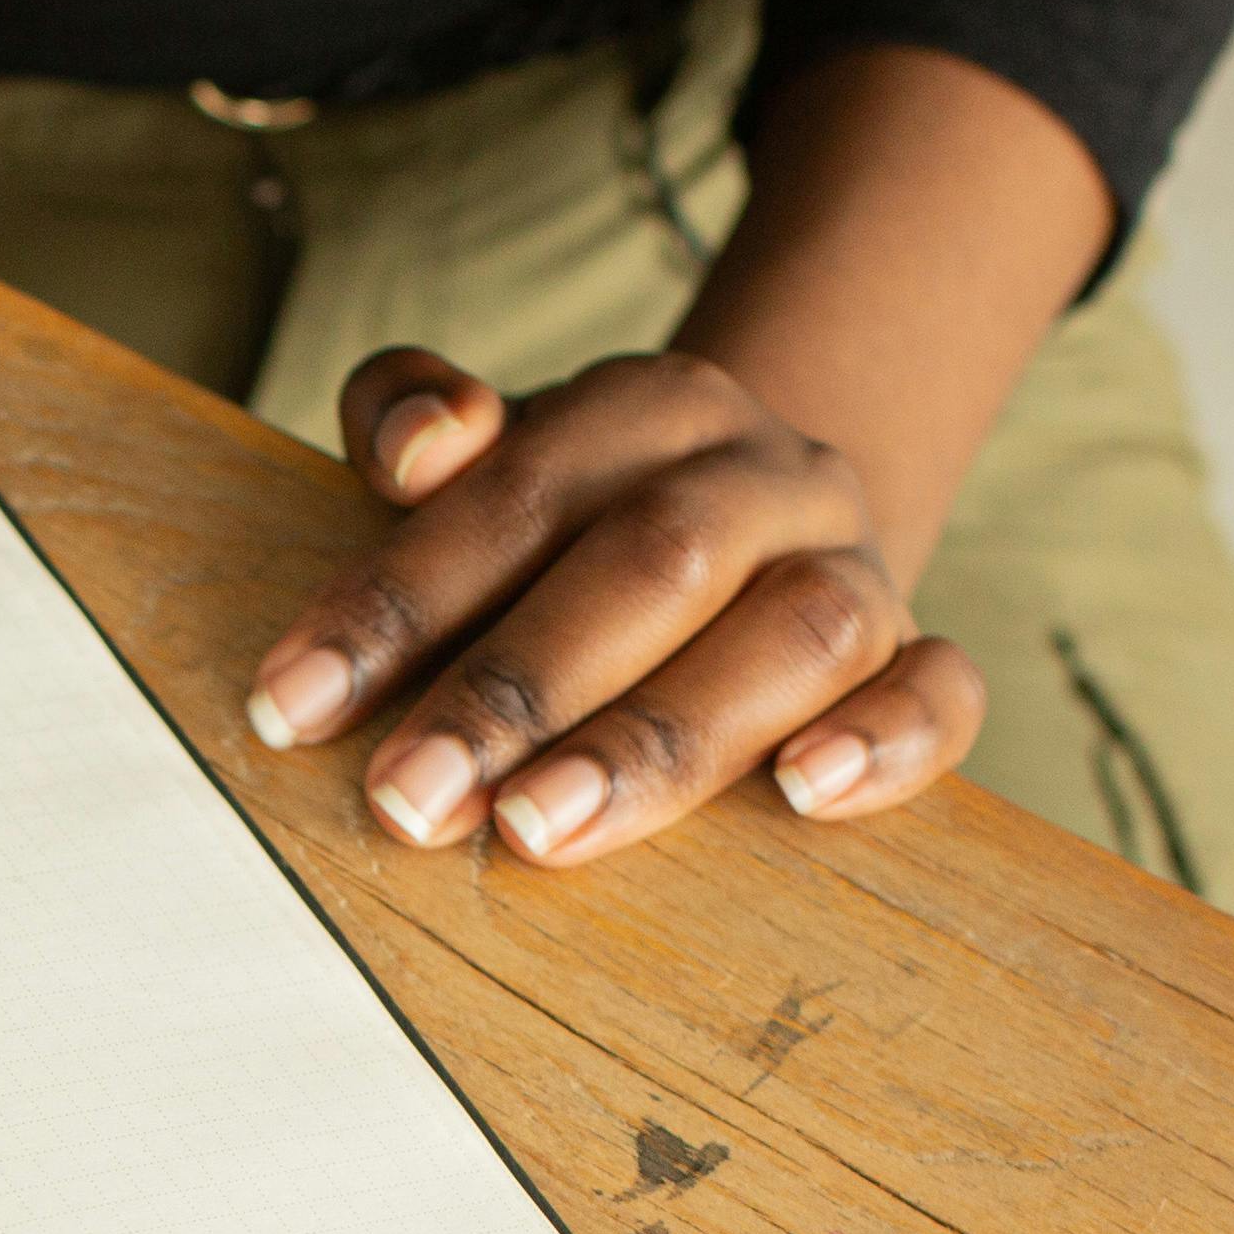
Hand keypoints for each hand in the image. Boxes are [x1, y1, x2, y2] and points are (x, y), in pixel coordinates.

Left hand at [244, 344, 984, 868]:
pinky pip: (940, 689)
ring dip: (659, 738)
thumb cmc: (571, 522)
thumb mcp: (487, 457)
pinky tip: (805, 796)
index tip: (293, 708)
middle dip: (514, 689)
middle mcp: (764, 472)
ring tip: (542, 829)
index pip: (516, 491)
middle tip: (405, 802)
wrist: (749, 530)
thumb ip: (413, 419)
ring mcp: (852, 562)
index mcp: (648, 405)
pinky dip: (887, 740)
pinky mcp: (913, 650)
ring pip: (793, 634)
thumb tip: (419, 442)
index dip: (398, 600)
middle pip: (653, 562)